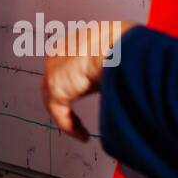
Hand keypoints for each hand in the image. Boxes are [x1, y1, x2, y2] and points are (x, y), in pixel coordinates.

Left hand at [41, 21, 135, 141]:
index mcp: (72, 41)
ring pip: (54, 99)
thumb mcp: (116, 55)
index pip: (65, 64)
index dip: (73, 83)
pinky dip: (70, 126)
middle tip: (78, 120)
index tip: (82, 94)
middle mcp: (58, 53)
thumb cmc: (124, 46)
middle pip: (55, 82)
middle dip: (65, 102)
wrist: (117, 45)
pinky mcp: (55, 86)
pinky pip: (59, 112)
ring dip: (68, 117)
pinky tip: (82, 135)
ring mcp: (54, 69)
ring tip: (82, 132)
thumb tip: (123, 79)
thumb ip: (112, 67)